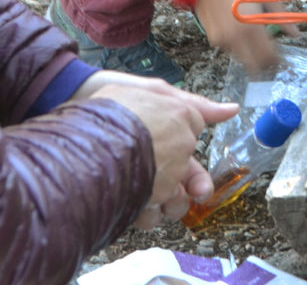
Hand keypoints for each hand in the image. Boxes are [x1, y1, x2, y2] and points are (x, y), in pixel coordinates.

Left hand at [82, 78, 239, 227]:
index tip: (199, 189)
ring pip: (158, 204)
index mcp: (166, 145)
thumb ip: (196, 106)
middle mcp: (152, 165)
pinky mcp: (112, 189)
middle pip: (178, 192)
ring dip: (161, 207)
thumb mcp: (159, 94)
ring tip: (150, 200)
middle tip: (178, 199)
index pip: (191, 169)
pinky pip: (134, 212)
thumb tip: (232, 109)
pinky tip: (133, 205)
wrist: (74, 99)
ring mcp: (132, 179)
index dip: (198, 181)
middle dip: (182, 198)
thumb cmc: (115, 94)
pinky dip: (139, 213)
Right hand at [194, 0, 298, 72]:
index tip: (284, 60)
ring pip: (242, 59)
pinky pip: (230, 49)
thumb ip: (280, 15)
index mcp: (251, 26)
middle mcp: (235, 37)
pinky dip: (239, 46)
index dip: (278, 60)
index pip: (268, 55)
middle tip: (273, 56)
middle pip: (255, 65)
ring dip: (252, 55)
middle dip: (265, 63)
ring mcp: (222, 39)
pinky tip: (241, 31)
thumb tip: (295, 33)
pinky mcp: (213, 38)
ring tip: (257, 40)